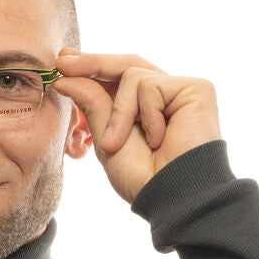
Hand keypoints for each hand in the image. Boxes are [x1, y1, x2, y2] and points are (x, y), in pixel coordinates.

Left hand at [52, 49, 221, 201]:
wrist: (171, 196)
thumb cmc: (143, 179)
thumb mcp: (106, 141)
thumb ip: (92, 106)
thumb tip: (64, 78)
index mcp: (148, 110)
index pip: (120, 80)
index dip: (93, 68)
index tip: (62, 62)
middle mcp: (167, 96)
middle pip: (127, 65)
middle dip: (92, 63)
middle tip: (62, 63)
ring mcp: (182, 91)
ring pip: (132, 75)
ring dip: (118, 113)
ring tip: (118, 144)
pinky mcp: (196, 89)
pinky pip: (150, 84)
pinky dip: (143, 113)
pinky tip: (157, 139)